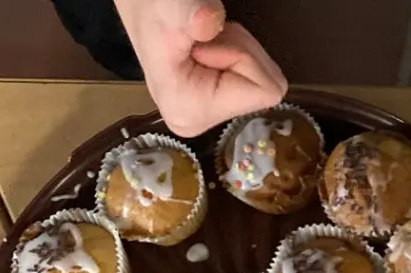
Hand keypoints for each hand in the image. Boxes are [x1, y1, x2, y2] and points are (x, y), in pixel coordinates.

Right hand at [116, 0, 286, 137]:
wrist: (145, 7)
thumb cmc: (155, 8)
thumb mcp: (172, 8)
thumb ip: (193, 15)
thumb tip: (206, 22)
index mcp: (190, 112)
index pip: (264, 91)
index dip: (244, 56)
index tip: (209, 43)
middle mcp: (198, 123)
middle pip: (265, 88)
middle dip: (242, 53)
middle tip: (206, 39)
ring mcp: (208, 115)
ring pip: (261, 81)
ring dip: (237, 50)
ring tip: (202, 40)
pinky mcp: (214, 105)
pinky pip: (253, 79)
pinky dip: (235, 54)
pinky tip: (205, 47)